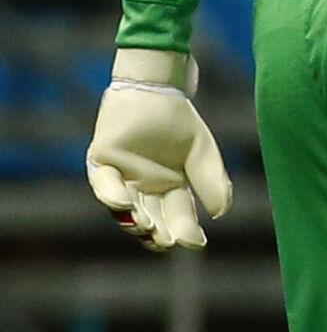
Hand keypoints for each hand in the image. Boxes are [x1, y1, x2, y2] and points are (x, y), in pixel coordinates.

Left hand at [86, 49, 232, 249]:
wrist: (158, 88)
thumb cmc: (179, 120)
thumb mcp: (202, 153)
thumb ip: (212, 182)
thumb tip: (221, 214)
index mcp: (170, 187)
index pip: (178, 215)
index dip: (185, 230)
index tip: (195, 243)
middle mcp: (144, 188)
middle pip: (152, 217)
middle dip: (159, 233)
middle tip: (167, 241)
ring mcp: (121, 177)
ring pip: (125, 208)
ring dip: (134, 221)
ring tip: (148, 228)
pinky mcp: (101, 162)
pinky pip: (103, 184)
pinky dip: (112, 195)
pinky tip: (125, 204)